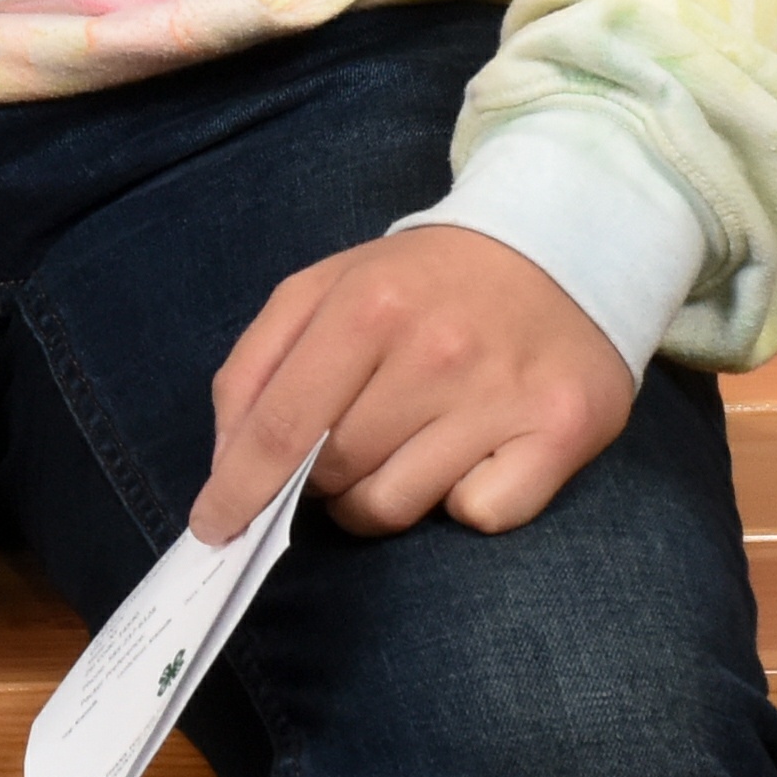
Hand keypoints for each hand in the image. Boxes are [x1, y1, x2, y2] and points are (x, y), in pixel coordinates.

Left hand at [201, 224, 633, 543]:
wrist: (559, 248)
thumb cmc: (423, 283)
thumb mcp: (322, 291)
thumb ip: (255, 369)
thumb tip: (227, 465)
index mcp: (368, 305)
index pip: (280, 428)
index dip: (237, 490)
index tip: (213, 528)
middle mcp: (438, 350)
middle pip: (335, 473)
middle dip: (317, 479)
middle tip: (342, 446)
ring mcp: (504, 394)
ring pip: (397, 506)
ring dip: (380, 496)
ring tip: (402, 447)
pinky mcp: (563, 431)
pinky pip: (481, 514)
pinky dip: (465, 502)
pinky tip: (473, 455)